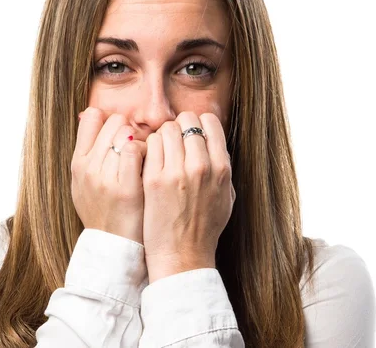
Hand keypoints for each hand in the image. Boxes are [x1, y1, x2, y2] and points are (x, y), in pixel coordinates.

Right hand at [71, 107, 146, 243]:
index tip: (120, 131)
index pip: (91, 117)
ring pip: (127, 133)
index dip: (110, 120)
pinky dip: (149, 150)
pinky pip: (137, 150)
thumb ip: (88, 153)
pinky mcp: (125, 188)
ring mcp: (105, 178)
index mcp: (77, 163)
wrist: (113, 247)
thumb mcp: (83, 184)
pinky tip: (154, 162)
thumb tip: (93, 117)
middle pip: (114, 122)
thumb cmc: (103, 212)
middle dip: (130, 129)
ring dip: (142, 139)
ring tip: (148, 154)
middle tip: (139, 145)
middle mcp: (88, 168)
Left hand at [141, 112, 235, 282]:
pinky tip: (150, 160)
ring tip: (161, 151)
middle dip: (179, 126)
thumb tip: (213, 143)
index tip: (190, 132)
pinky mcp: (154, 179)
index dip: (198, 123)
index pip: (209, 122)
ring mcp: (177, 172)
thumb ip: (222, 167)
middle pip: (187, 120)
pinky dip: (149, 148)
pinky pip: (150, 145)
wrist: (183, 255)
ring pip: (166, 129)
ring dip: (163, 136)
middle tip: (173, 140)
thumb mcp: (226, 196)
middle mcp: (201, 166)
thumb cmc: (205, 227)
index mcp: (221, 168)